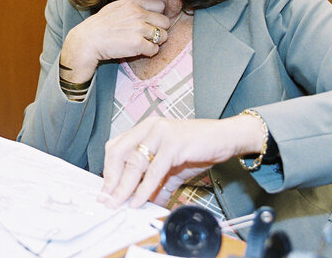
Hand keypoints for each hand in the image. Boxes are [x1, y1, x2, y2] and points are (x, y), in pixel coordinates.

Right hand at [60, 0, 170, 82]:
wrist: (88, 41)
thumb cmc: (100, 25)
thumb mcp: (115, 7)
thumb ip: (132, 6)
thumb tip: (147, 9)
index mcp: (133, 3)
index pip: (160, 6)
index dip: (157, 15)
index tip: (150, 22)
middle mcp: (138, 14)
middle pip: (165, 21)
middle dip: (159, 29)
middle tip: (149, 35)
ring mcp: (139, 29)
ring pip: (163, 36)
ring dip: (156, 42)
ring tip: (144, 43)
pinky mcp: (138, 44)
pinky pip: (155, 49)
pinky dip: (149, 52)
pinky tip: (139, 51)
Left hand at [98, 115, 263, 207]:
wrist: (226, 139)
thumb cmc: (199, 148)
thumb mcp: (172, 168)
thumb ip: (158, 183)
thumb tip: (147, 202)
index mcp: (145, 128)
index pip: (116, 147)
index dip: (108, 170)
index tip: (105, 190)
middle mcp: (149, 127)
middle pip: (118, 152)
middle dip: (111, 180)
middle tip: (107, 200)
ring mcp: (160, 133)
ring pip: (134, 162)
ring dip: (124, 187)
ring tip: (118, 203)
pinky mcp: (173, 143)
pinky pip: (154, 170)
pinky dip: (144, 188)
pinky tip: (139, 200)